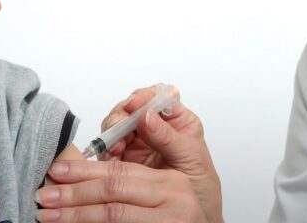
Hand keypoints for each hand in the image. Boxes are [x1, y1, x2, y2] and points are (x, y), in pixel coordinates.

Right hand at [36, 87, 222, 222]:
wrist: (191, 222)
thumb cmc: (201, 190)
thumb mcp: (191, 160)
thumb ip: (170, 137)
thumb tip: (148, 115)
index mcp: (177, 121)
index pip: (157, 97)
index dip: (144, 96)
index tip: (136, 103)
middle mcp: (154, 129)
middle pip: (131, 108)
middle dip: (122, 114)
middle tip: (118, 125)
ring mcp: (137, 143)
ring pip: (116, 126)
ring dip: (112, 131)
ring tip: (116, 146)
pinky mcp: (123, 160)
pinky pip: (108, 147)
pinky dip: (105, 149)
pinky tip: (111, 156)